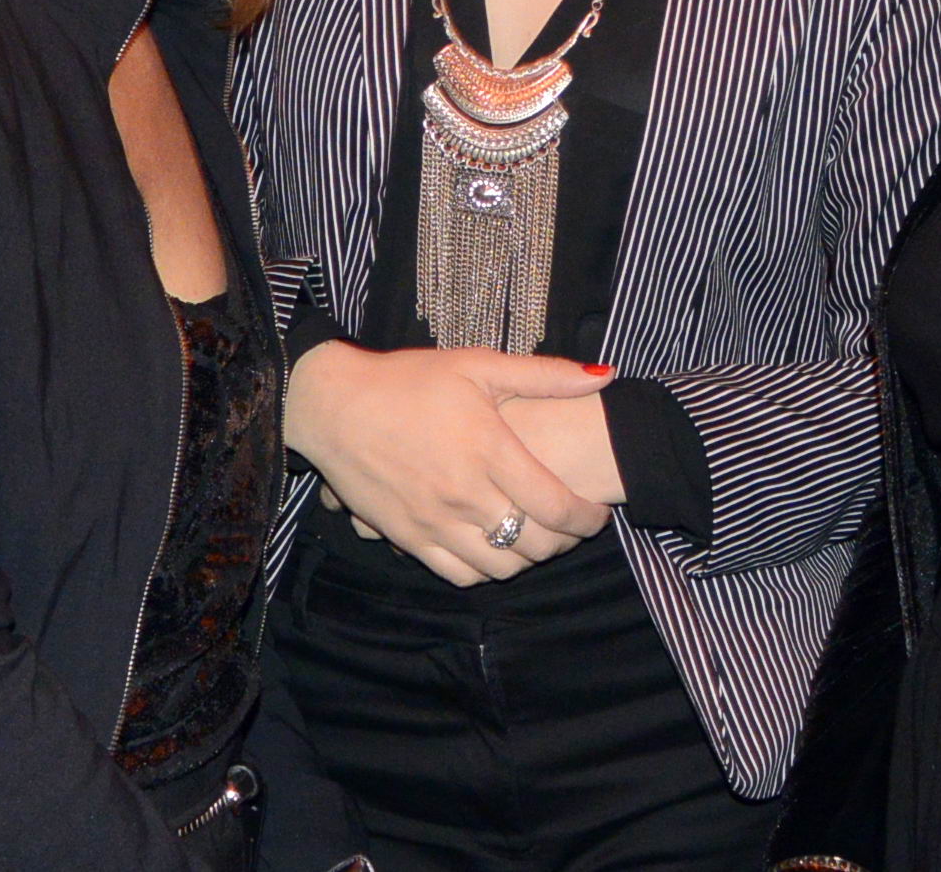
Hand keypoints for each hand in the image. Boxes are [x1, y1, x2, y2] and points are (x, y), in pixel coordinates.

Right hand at [286, 343, 612, 584]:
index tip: (597, 513)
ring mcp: (435, 520)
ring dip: (528, 559)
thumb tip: (605, 374)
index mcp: (489, 448)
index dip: (588, 519)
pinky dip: (486, 571)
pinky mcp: (408, 538)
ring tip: (535, 539)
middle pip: (535, 544)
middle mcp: (465, 492)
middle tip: (571, 527)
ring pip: (501, 567)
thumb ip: (545, 375)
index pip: (557, 506)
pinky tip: (492, 550)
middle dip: (565, 542)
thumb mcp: (478, 365)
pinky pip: (459, 575)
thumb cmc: (408, 380)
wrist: (335, 405)